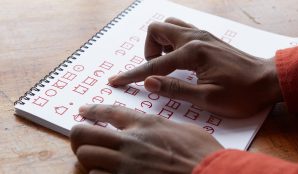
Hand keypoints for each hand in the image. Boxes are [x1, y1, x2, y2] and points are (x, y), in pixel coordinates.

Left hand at [70, 105, 222, 173]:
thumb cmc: (202, 153)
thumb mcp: (182, 129)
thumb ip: (160, 126)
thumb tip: (150, 126)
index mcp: (146, 124)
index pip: (110, 112)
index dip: (92, 110)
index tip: (83, 111)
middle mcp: (130, 141)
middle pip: (84, 134)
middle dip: (79, 135)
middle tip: (83, 138)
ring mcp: (125, 165)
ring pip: (86, 157)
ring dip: (90, 158)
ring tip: (98, 159)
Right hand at [108, 18, 281, 117]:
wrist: (267, 80)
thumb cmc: (241, 93)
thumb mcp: (207, 98)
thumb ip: (175, 89)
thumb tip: (149, 83)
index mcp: (192, 53)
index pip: (154, 65)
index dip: (133, 75)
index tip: (116, 80)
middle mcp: (194, 38)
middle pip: (157, 29)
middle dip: (148, 50)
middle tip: (157, 70)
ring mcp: (201, 35)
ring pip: (169, 26)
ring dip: (160, 43)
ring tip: (166, 64)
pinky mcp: (206, 38)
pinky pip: (180, 30)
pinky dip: (171, 41)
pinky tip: (178, 58)